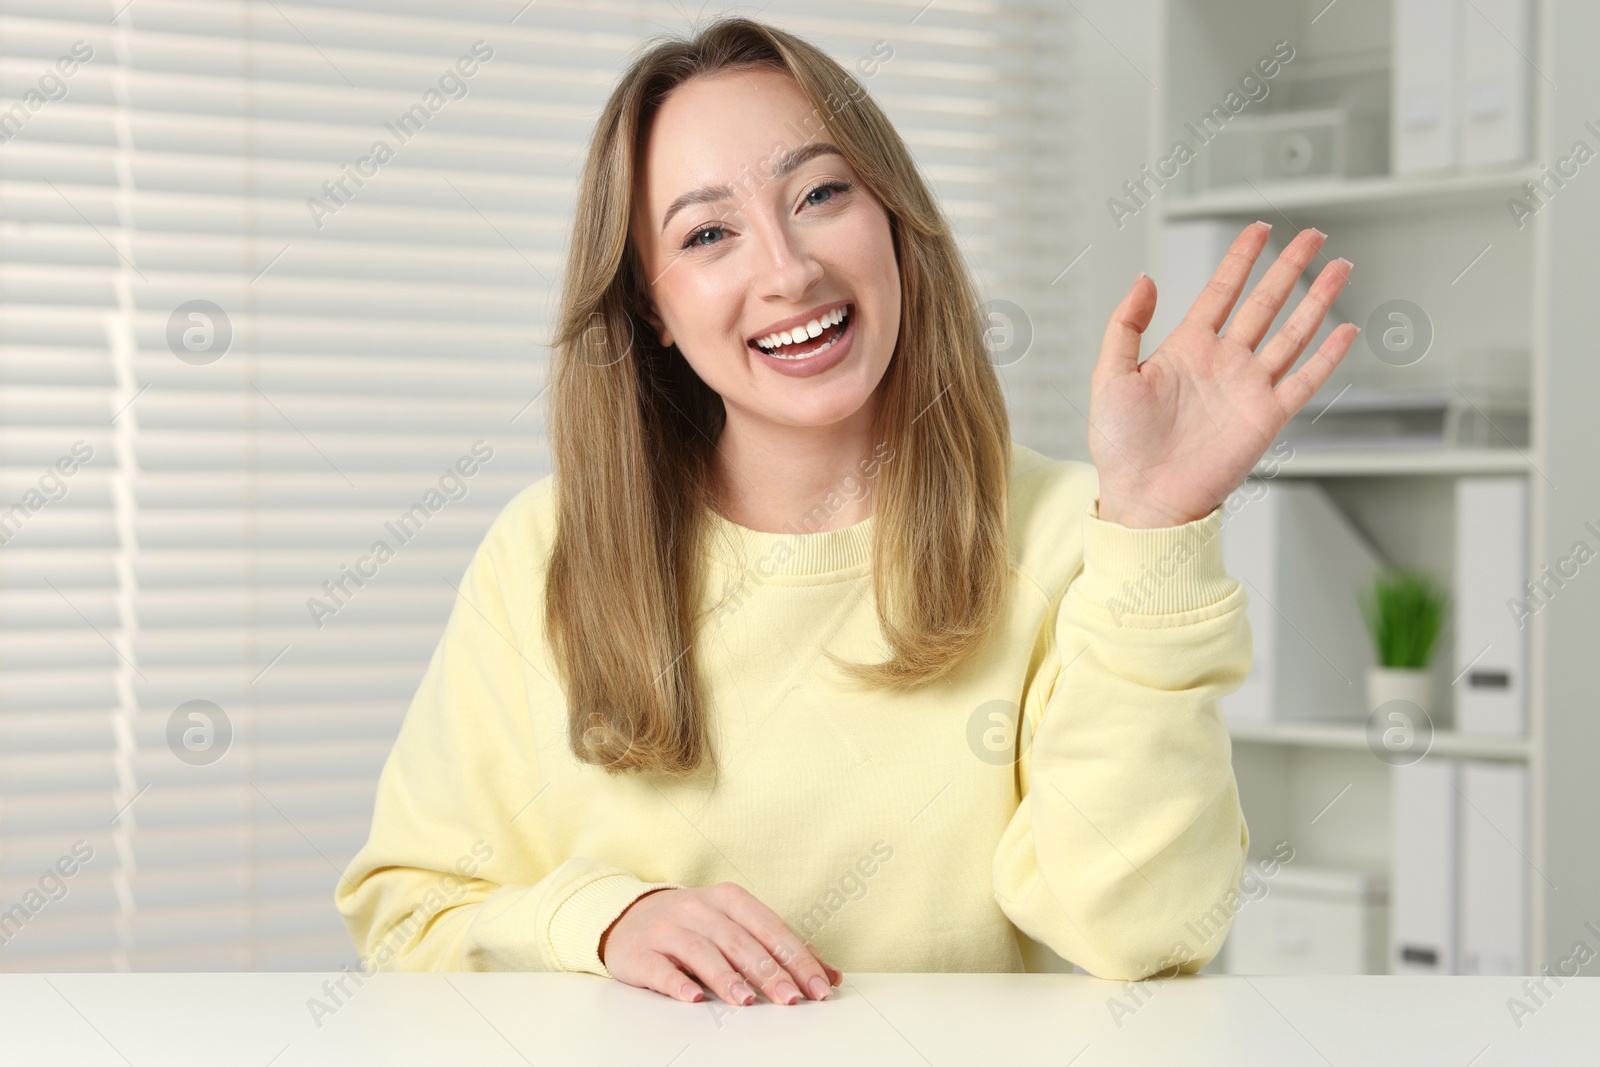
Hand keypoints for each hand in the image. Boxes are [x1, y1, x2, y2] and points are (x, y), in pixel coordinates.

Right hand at [599, 883, 841, 1005]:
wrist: (628, 916)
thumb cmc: (693, 923)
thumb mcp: (736, 924)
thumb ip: (780, 947)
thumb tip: (829, 973)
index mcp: (729, 899)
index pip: (771, 928)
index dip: (797, 957)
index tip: (818, 985)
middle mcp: (700, 908)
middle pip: (740, 941)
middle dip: (770, 972)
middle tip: (792, 998)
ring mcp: (669, 929)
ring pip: (703, 952)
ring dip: (727, 978)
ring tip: (747, 1000)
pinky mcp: (641, 952)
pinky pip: (661, 969)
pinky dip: (678, 983)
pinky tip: (693, 998)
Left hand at [1088, 222, 1357, 528]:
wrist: (1142, 497)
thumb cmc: (1120, 446)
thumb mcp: (1109, 375)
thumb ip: (1125, 324)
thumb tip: (1145, 278)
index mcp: (1186, 348)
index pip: (1222, 290)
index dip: (1241, 258)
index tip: (1260, 228)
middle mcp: (1223, 363)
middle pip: (1265, 302)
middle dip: (1289, 267)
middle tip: (1313, 235)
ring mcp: (1248, 388)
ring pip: (1292, 333)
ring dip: (1317, 300)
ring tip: (1340, 267)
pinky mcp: (1266, 418)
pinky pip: (1304, 380)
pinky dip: (1327, 356)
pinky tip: (1346, 329)